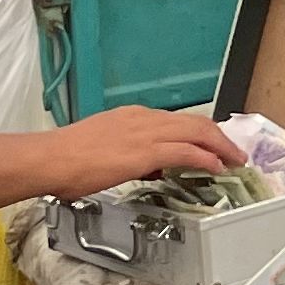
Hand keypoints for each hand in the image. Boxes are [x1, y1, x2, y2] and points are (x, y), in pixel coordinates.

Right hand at [44, 106, 247, 197]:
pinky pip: (187, 151)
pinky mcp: (146, 151)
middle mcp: (144, 118)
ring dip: (220, 146)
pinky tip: (218, 168)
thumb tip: (150, 167)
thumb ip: (131, 155)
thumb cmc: (66, 159)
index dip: (199, 132)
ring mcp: (146, 132)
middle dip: (218, 137)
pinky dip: (207, 158)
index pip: (176, 121)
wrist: (50, 158)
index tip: (211, 144)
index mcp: (132, 116)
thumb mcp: (104, 150)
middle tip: (234, 152)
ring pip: (197, 132)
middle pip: (195, 122)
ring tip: (235, 160)